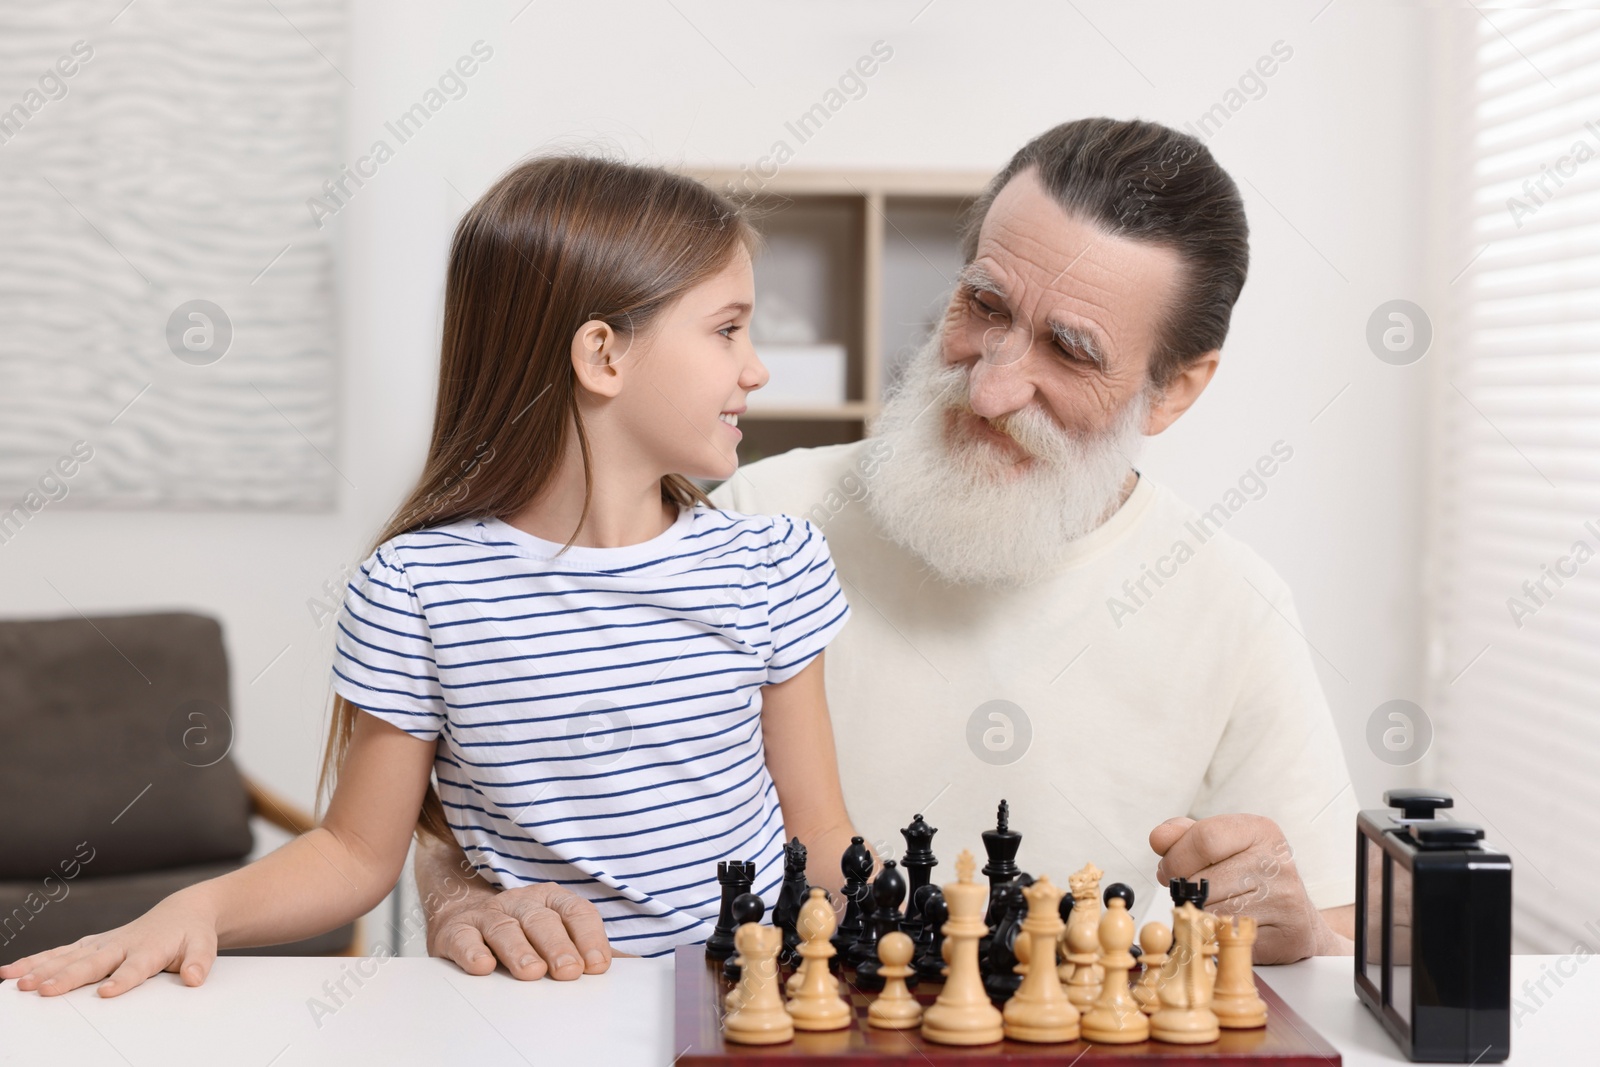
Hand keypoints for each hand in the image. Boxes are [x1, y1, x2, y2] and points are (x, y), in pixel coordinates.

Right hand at [0, 888, 218, 996]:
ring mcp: (103, 944)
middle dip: (66, 977)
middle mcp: (122, 945)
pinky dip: (36, 960)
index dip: (122, 980)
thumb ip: (200, 961)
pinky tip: (11, 972)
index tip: (106, 993)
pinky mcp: (92, 945)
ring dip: (41, 969)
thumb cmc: (191, 934)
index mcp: (149, 949)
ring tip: (17, 983)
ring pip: (69, 957)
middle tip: (42, 990)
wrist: (182, 912)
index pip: (135, 967)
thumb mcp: (205, 946)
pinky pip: (60, 953)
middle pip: (92, 964)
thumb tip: (194, 978)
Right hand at [426, 880, 615, 980]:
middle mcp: (522, 903)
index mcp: (552, 901)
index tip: (597, 965)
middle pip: (543, 921)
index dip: (589, 937)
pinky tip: (483, 966)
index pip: (576, 913)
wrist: (465, 918)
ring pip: (505, 928)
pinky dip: (473, 951)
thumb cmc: (523, 932)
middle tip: (568, 971)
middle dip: (558, 946)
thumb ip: (591, 948)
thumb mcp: (559, 933)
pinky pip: (464, 938)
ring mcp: (489, 914)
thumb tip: (633, 965)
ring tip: (531, 972)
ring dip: (519, 950)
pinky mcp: (456, 931)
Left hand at [1149, 814, 1342, 962]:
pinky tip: (1225, 926)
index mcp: (1260, 830)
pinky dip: (1216, 935)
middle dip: (1183, 889)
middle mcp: (1277, 862)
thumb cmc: (1248, 874)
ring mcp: (1284, 899)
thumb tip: (1158, 838)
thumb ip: (1184, 836)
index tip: (1168, 869)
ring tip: (1208, 908)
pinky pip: (1230, 938)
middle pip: (1204, 879)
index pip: (1205, 838)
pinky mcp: (1287, 935)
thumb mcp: (1220, 845)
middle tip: (1186, 892)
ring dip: (1198, 914)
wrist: (1293, 916)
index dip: (1176, 858)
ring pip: (1213, 911)